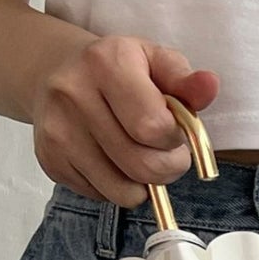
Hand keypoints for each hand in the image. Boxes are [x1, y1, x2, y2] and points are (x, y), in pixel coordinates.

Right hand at [29, 35, 219, 205]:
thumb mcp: (155, 62)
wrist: (56, 71)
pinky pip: (102, 196)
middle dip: (167, 168)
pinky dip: (117, 187)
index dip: (173, 139)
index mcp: (106, 63)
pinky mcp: (49, 160)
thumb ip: (185, 80)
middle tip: (165, 152)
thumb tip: (209, 85)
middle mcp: (73, 94)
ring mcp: (56, 130)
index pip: (153, 127)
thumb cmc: (119, 71)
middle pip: (142, 166)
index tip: (172, 131)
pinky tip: (112, 159)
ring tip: (139, 155)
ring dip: (143, 184)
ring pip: (123, 192)